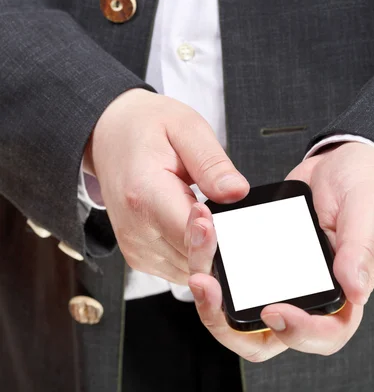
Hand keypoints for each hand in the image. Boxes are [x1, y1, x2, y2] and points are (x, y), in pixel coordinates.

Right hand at [86, 88, 248, 283]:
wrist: (109, 135)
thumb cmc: (146, 129)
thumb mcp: (186, 128)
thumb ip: (212, 163)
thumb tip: (237, 191)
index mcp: (143, 196)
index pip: (187, 236)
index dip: (214, 238)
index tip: (221, 221)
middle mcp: (135, 230)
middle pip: (192, 262)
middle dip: (220, 247)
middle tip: (231, 222)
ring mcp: (137, 247)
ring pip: (190, 272)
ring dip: (210, 254)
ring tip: (215, 221)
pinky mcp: (142, 256)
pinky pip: (181, 269)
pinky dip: (197, 256)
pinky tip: (204, 232)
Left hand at [187, 142, 373, 360]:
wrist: (346, 162)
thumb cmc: (370, 189)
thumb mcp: (368, 212)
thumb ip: (361, 250)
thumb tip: (354, 291)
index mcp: (344, 293)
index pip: (324, 334)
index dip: (297, 333)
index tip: (274, 310)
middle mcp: (310, 294)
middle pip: (268, 335)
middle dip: (229, 323)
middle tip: (208, 286)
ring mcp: (283, 278)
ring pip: (242, 308)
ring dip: (213, 294)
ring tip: (201, 255)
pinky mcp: (263, 257)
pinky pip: (234, 272)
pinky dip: (213, 259)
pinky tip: (203, 233)